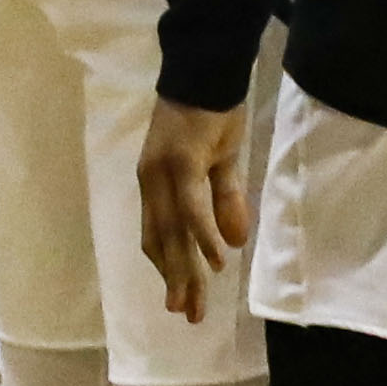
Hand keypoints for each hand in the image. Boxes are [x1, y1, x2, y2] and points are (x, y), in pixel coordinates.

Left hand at [136, 98, 252, 319]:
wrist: (207, 69)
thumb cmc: (214, 111)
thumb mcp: (222, 162)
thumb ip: (225, 202)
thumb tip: (233, 244)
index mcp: (158, 185)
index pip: (158, 236)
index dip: (170, 269)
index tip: (183, 299)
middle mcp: (153, 183)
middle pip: (163, 242)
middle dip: (177, 282)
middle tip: (187, 316)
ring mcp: (164, 174)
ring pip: (173, 233)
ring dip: (186, 270)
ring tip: (194, 302)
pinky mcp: (181, 163)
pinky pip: (192, 207)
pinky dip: (202, 235)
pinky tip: (214, 260)